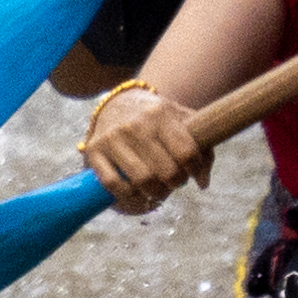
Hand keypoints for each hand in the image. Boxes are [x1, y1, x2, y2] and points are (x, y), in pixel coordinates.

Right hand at [82, 85, 207, 215]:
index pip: (186, 151)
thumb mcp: (183, 121)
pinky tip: (137, 191)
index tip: (193, 172)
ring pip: (141, 180)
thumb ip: (202, 149)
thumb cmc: (158, 118)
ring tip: (158, 188)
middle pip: (165, 170)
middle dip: (175, 183)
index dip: (194, 168)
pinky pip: (113, 183)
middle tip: (174, 181)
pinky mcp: (94, 150)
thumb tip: (203, 183)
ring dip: (155, 192)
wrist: (120, 103)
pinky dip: (128, 194)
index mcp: (160, 113)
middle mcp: (135, 124)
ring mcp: (112, 138)